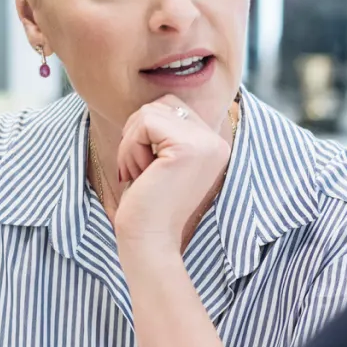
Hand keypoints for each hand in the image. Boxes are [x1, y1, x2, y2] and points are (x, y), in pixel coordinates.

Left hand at [112, 96, 231, 253]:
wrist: (148, 242)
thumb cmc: (146, 205)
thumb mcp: (160, 160)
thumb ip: (164, 131)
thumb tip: (150, 104)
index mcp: (213, 145)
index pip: (171, 107)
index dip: (145, 132)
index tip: (145, 168)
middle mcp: (216, 142)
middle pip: (160, 104)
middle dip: (137, 135)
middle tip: (140, 171)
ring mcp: (206, 143)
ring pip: (149, 111)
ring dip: (131, 143)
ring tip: (140, 174)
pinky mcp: (187, 147)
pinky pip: (145, 123)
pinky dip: (130, 147)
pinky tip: (139, 174)